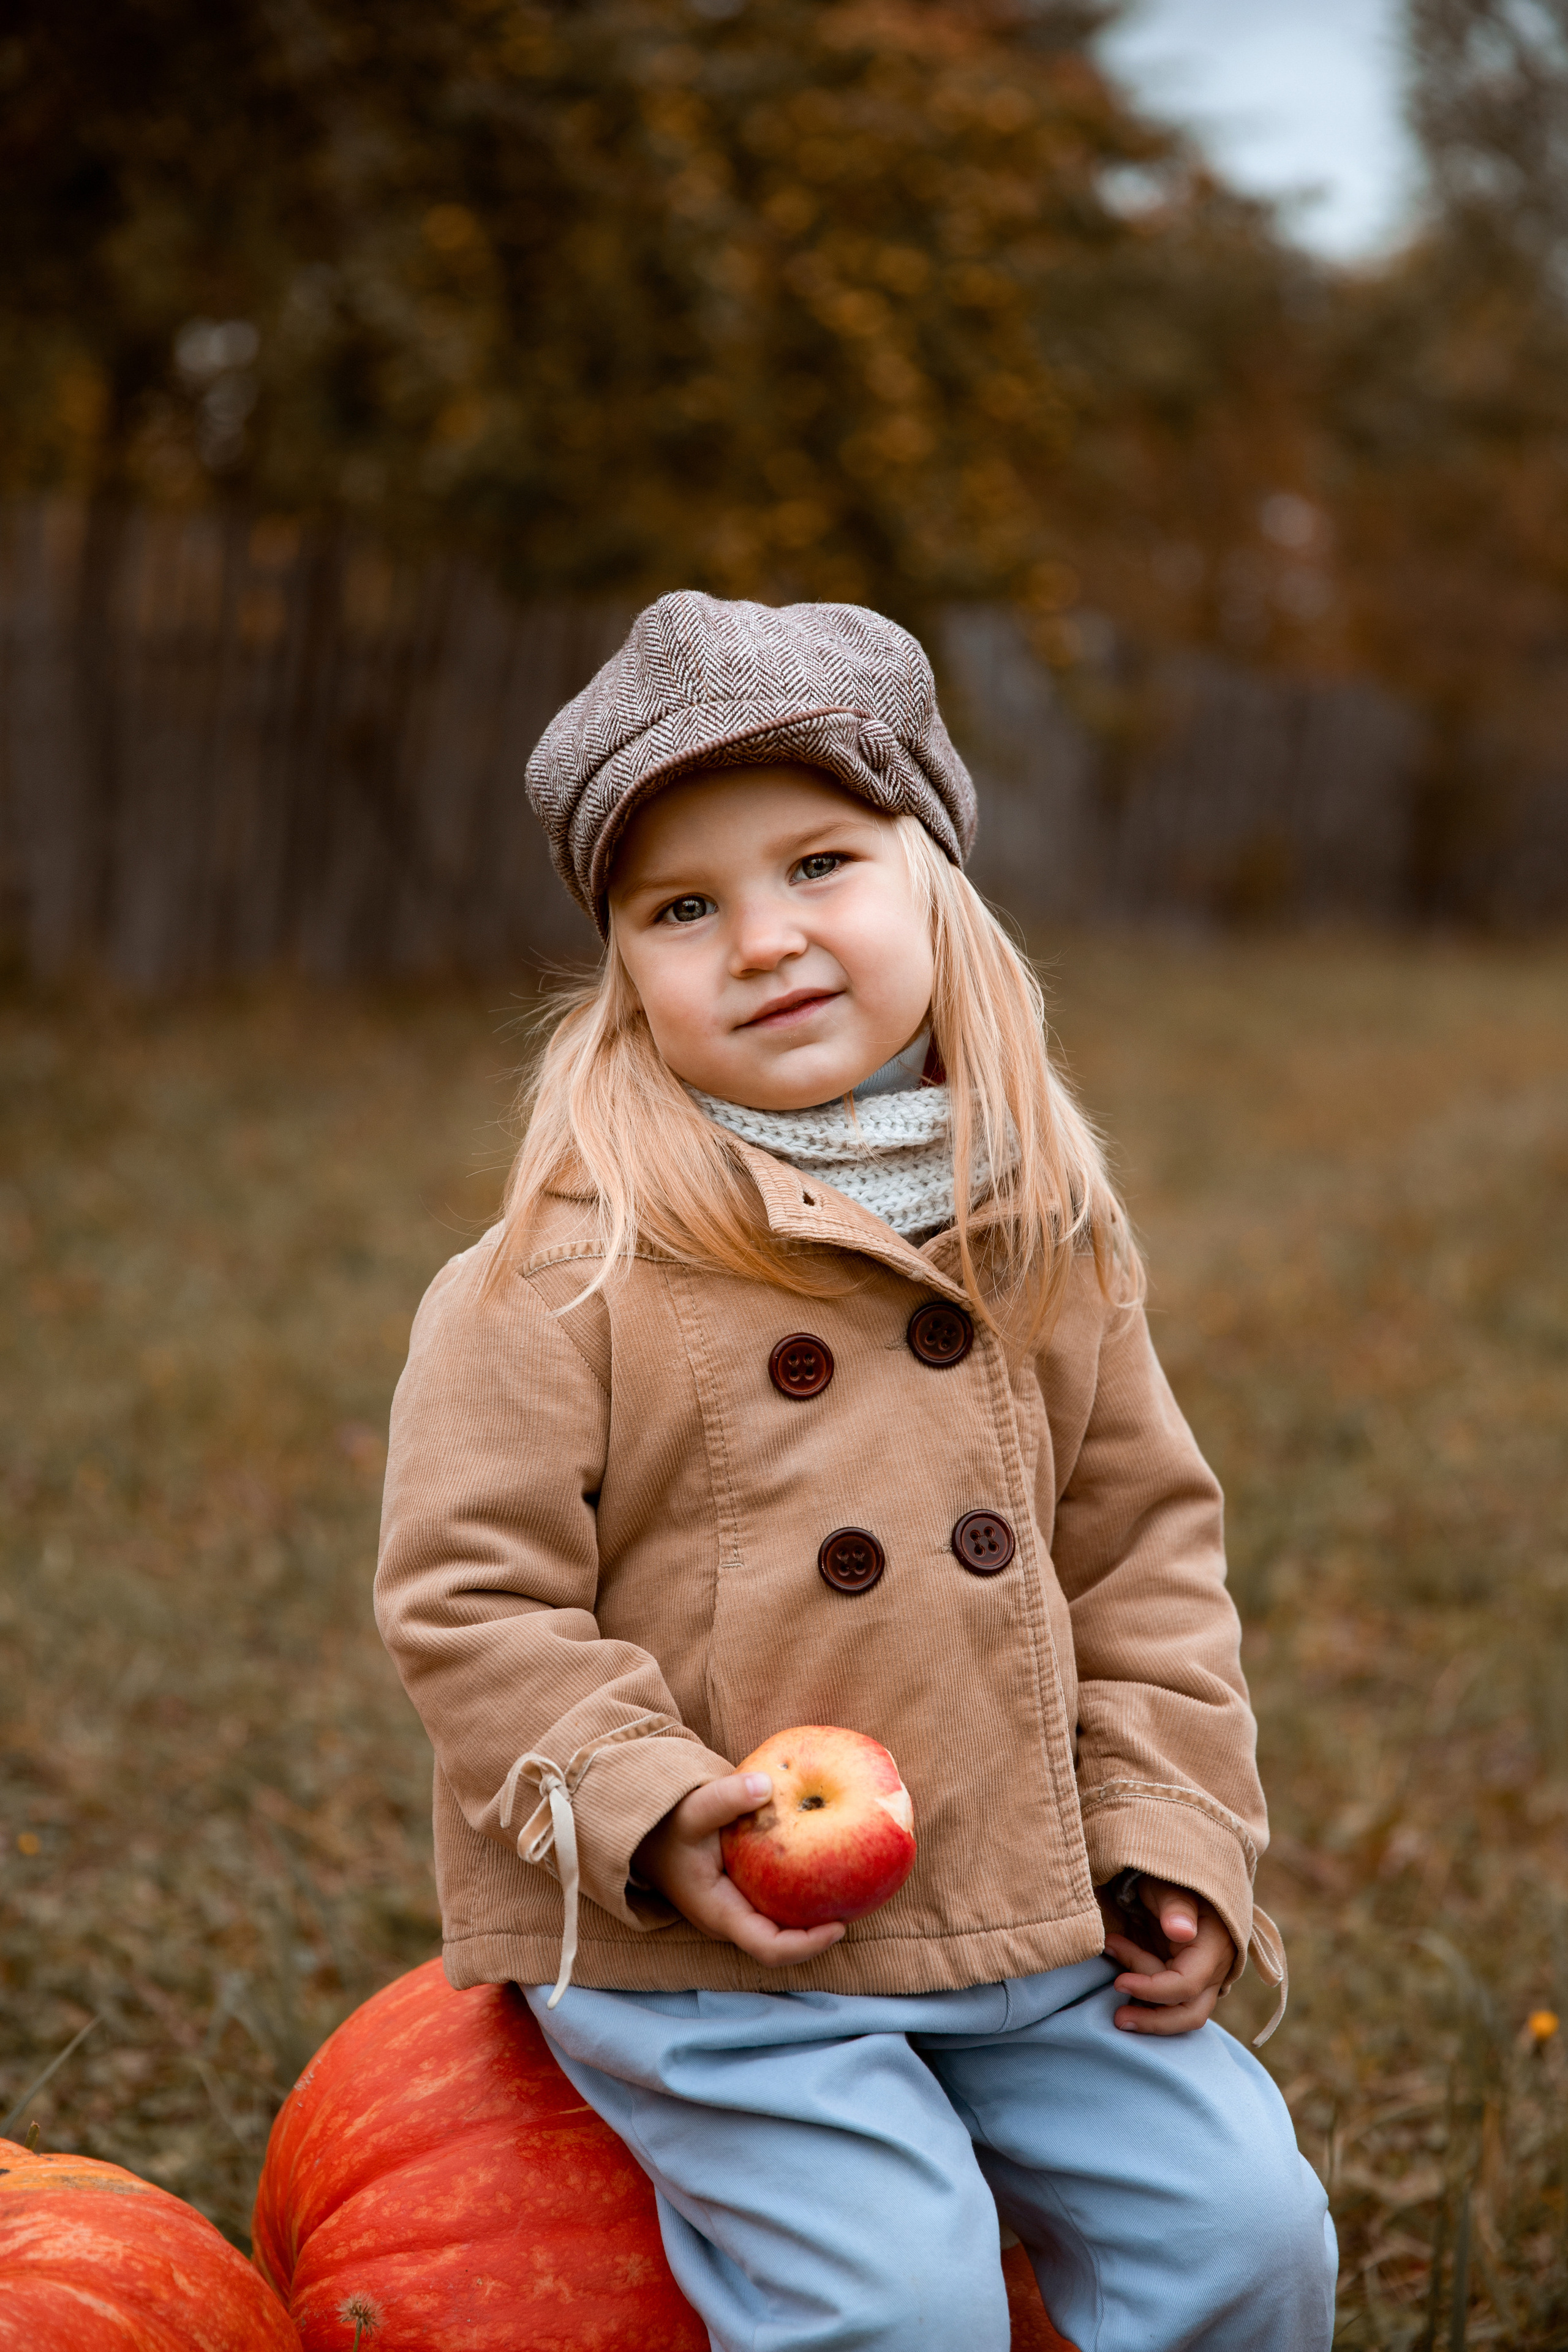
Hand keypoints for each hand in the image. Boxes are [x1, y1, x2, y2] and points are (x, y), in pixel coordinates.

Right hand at [633, 1774, 847, 1968]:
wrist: (649, 1829)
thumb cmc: (669, 1823)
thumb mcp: (692, 1809)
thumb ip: (726, 1798)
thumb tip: (766, 1783)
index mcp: (720, 1912)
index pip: (768, 1947)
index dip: (806, 1944)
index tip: (839, 1925)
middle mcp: (733, 1918)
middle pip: (783, 1943)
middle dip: (819, 1932)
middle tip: (856, 1906)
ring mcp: (739, 1907)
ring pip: (783, 1924)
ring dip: (814, 1913)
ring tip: (852, 1891)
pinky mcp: (745, 1891)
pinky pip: (781, 1901)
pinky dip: (805, 1890)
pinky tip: (831, 1866)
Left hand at [1096, 1875, 1235, 2035]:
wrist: (1177, 1878)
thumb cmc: (1171, 1877)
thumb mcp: (1171, 1883)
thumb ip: (1176, 1906)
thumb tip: (1181, 1931)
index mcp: (1213, 1945)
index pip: (1186, 1984)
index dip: (1152, 1989)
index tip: (1118, 1981)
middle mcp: (1214, 1968)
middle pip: (1190, 2012)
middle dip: (1154, 2020)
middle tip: (1118, 2018)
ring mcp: (1202, 1976)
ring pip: (1180, 2011)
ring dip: (1147, 2010)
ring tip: (1114, 1984)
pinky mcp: (1187, 1978)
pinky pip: (1170, 2001)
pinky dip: (1147, 1997)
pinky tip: (1123, 1976)